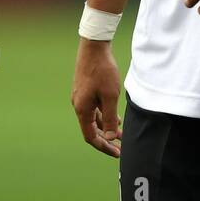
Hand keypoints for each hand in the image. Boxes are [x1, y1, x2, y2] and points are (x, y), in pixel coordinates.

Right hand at [71, 40, 121, 157]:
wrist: (94, 47)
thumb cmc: (102, 71)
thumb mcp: (110, 96)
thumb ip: (109, 118)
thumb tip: (108, 138)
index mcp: (82, 109)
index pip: (90, 136)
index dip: (103, 147)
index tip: (117, 153)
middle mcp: (79, 105)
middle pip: (92, 129)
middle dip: (106, 139)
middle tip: (120, 148)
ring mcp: (81, 97)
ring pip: (94, 118)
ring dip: (106, 127)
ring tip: (121, 134)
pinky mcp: (86, 90)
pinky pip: (94, 109)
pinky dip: (104, 116)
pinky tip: (115, 117)